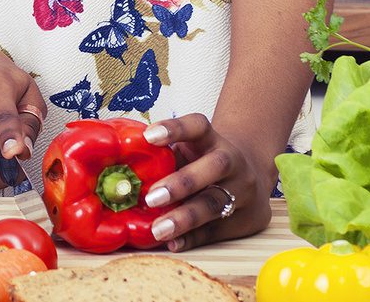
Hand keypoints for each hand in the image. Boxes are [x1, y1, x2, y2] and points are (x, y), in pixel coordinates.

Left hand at [139, 113, 273, 251]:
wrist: (249, 176)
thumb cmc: (202, 161)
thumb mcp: (189, 149)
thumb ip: (163, 155)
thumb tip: (120, 167)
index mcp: (212, 138)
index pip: (197, 125)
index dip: (175, 129)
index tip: (148, 136)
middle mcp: (232, 160)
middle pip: (213, 166)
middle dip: (182, 183)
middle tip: (151, 197)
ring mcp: (242, 190)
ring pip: (215, 203)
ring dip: (185, 218)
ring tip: (158, 229)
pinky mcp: (245, 218)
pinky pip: (217, 230)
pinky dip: (193, 238)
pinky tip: (173, 243)